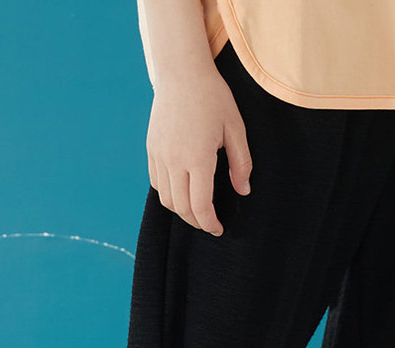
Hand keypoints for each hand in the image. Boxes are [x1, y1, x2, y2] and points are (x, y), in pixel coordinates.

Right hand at [146, 62, 251, 236]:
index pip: (200, 206)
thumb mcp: (235, 128)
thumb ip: (241, 163)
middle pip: (182, 208)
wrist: (181, 72)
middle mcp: (175, 161)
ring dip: (182, 211)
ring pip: (167, 199)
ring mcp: (160, 155)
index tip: (218, 229)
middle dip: (197, 221)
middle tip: (210, 223)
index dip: (210, 223)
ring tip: (196, 210)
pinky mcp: (151, 149)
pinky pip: (157, 183)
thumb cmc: (213, 97)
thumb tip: (243, 191)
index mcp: (198, 158)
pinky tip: (182, 192)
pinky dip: (169, 195)